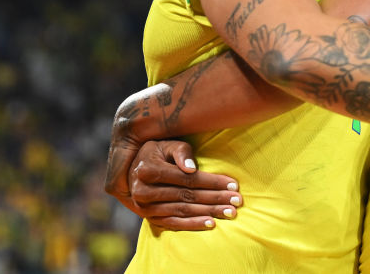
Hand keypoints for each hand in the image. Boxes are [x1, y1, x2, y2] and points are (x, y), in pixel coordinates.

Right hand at [126, 140, 242, 230]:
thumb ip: (181, 152)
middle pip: (188, 196)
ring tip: (230, 212)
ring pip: (183, 210)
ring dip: (209, 212)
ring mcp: (145, 207)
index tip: (234, 185)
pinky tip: (211, 223)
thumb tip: (192, 168)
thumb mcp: (168, 145)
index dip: (212, 182)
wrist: (132, 169)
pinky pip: (174, 223)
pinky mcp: (149, 218)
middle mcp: (143, 191)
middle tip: (237, 201)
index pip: (187, 179)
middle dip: (216, 198)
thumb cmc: (158, 152)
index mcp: (148, 170)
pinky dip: (193, 224)